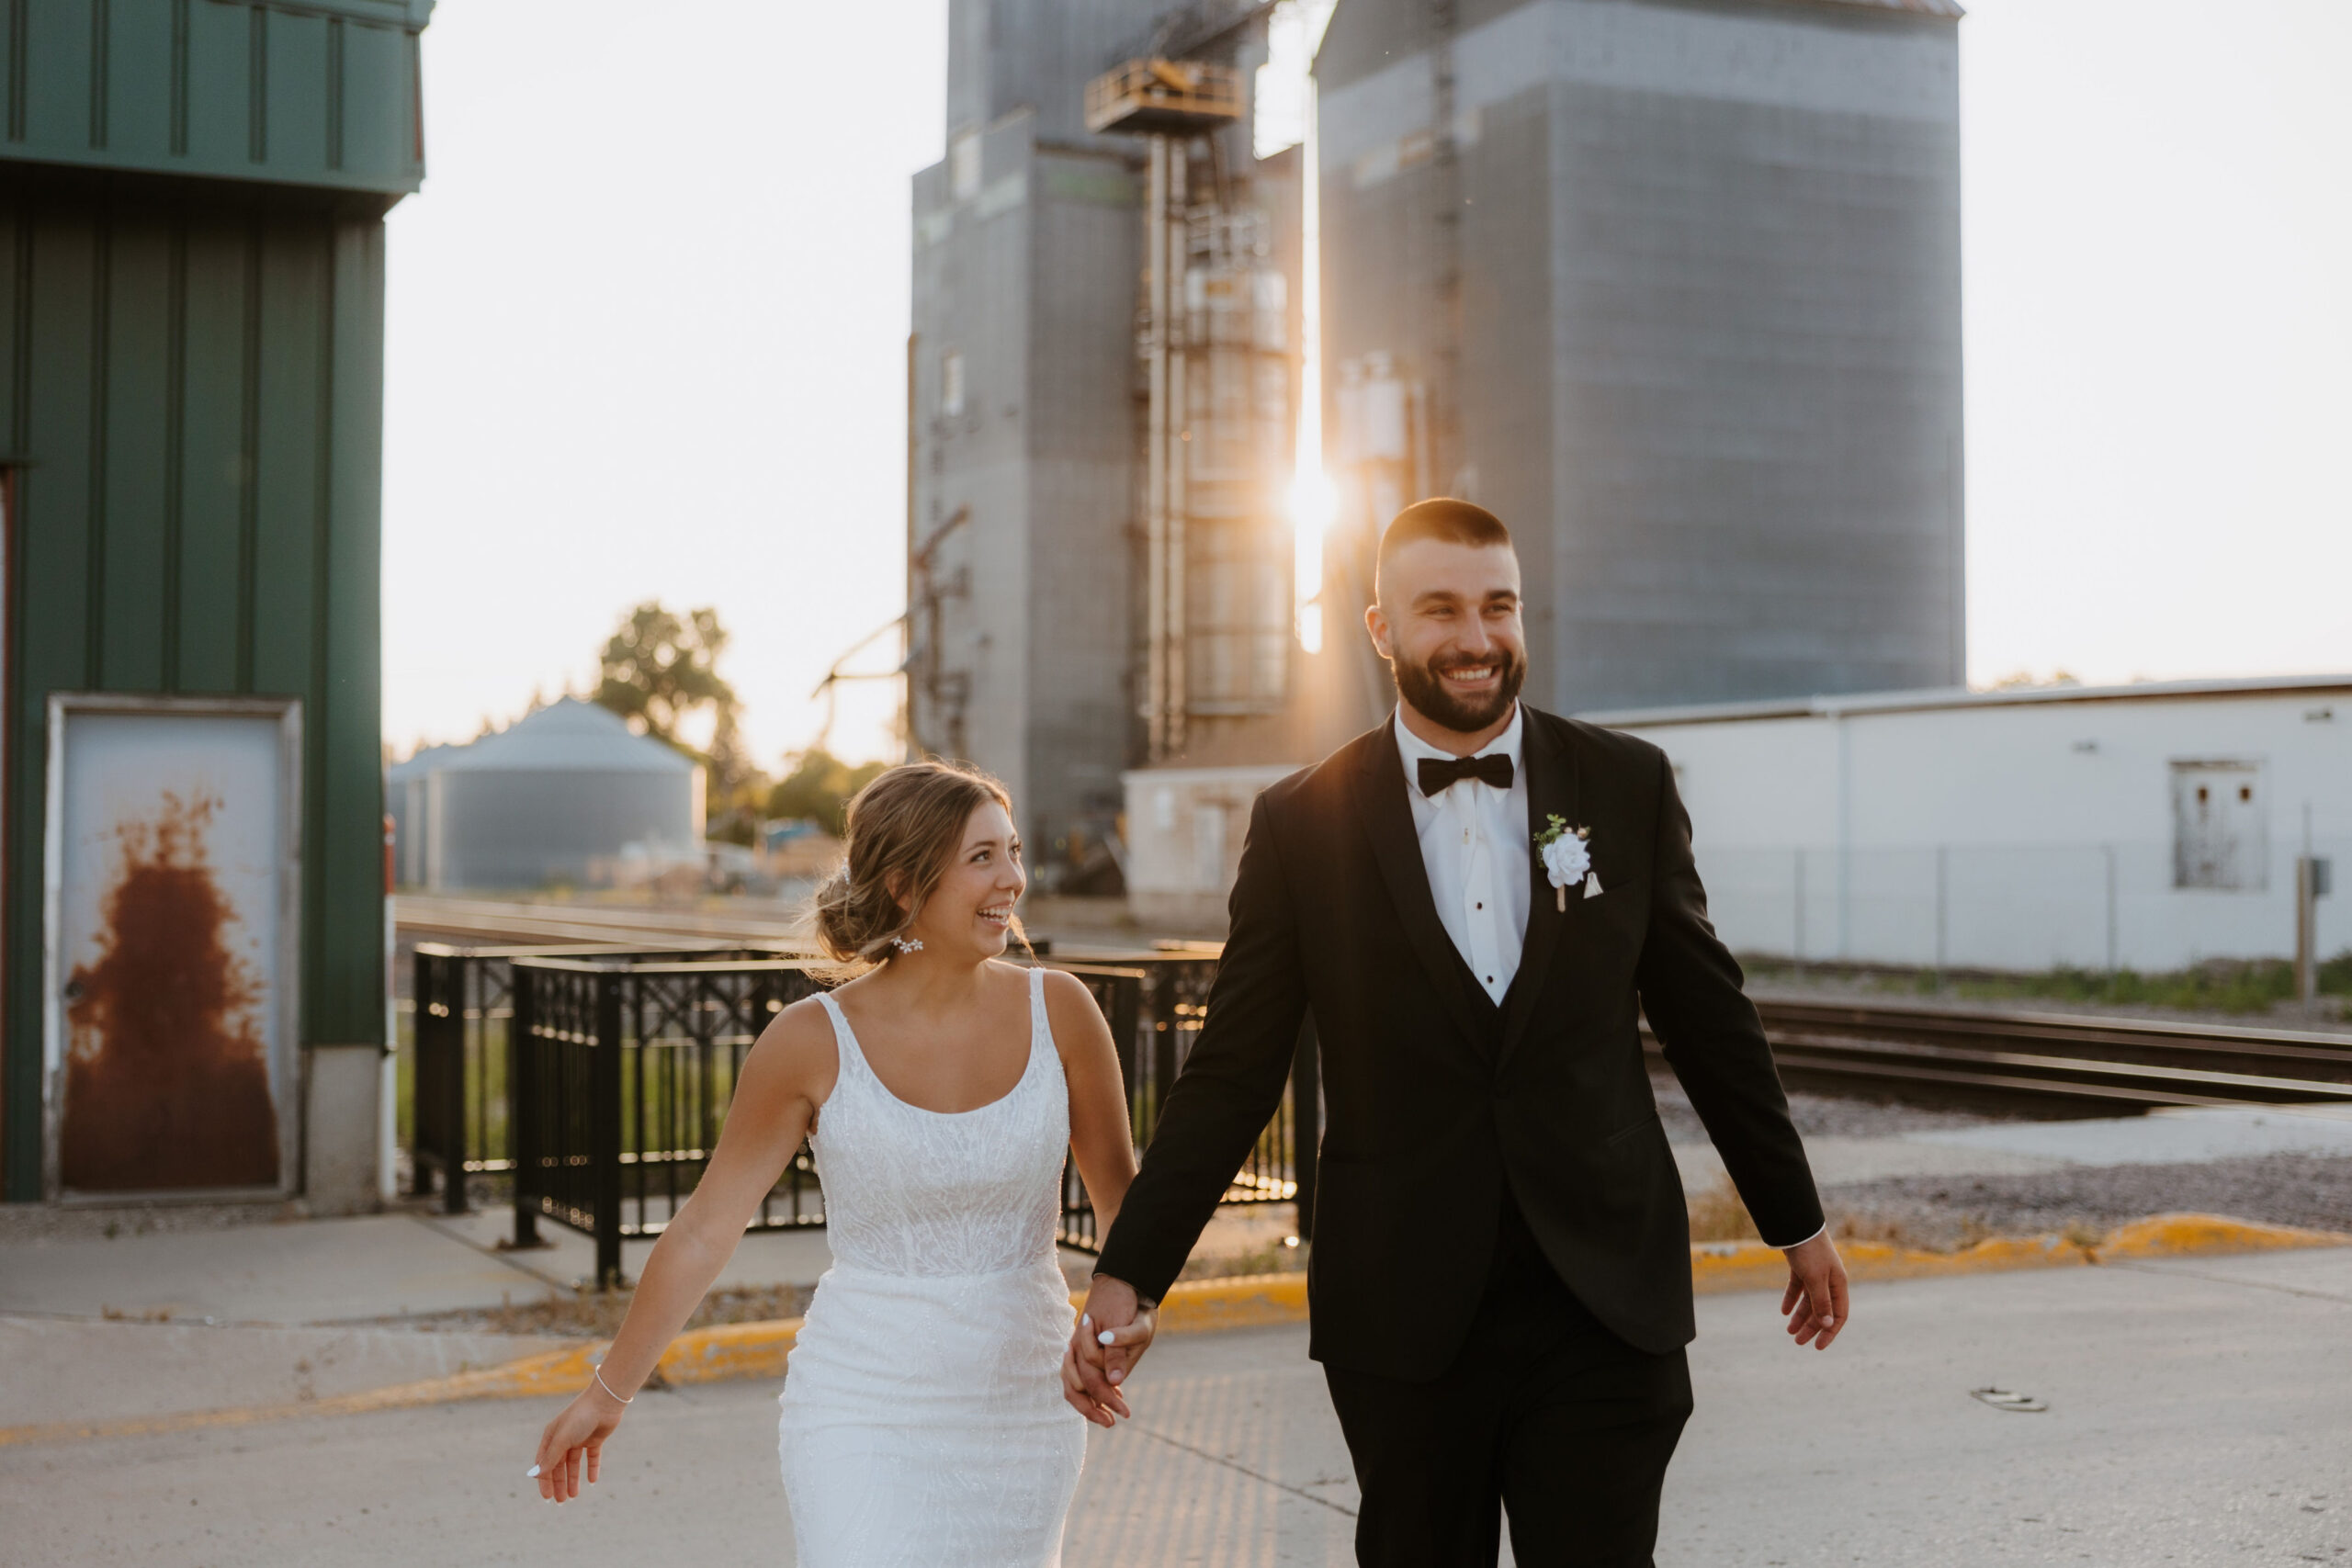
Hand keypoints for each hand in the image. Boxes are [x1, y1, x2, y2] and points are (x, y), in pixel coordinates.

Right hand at [532, 1384, 624, 1502]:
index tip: (547, 1497)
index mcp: (552, 1436)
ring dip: (573, 1479)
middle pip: (558, 1466)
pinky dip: (591, 1468)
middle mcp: (564, 1438)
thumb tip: (535, 1475)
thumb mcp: (563, 1439)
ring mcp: (580, 1438)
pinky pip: (591, 1457)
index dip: (544, 1480)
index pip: (544, 1463)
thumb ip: (550, 1458)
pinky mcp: (595, 1439)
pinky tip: (592, 1481)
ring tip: (574, 1496)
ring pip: (574, 1464)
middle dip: (559, 1483)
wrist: (606, 1401)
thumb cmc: (580, 1417)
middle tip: (562, 1501)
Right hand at [1062, 1274, 1157, 1426]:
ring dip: (1086, 1403)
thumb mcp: (1136, 1325)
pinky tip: (1104, 1398)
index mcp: (1086, 1343)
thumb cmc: (1128, 1301)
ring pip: (1070, 1384)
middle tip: (1112, 1422)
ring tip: (1105, 1417)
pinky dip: (1086, 1391)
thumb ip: (1122, 1349)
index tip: (1124, 1413)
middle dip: (1093, 1408)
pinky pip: (1076, 1375)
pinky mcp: (1080, 1348)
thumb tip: (1114, 1380)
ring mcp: (1076, 1348)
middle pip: (1076, 1387)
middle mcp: (1076, 1347)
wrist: (1121, 1279)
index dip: (1108, 1400)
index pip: (1092, 1382)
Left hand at [1779, 1231, 1848, 1349]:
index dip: (1830, 1332)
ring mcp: (1815, 1274)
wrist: (1795, 1224)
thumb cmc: (1810, 1251)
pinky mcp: (1801, 1267)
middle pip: (1822, 1310)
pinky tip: (1783, 1311)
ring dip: (1799, 1316)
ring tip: (1789, 1331)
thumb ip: (1821, 1302)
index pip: (1839, 1315)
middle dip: (1811, 1327)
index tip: (1818, 1346)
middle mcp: (1829, 1281)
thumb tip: (1828, 1324)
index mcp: (1839, 1285)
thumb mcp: (1816, 1279)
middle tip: (1797, 1341)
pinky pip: (1797, 1288)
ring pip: (1808, 1301)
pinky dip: (1791, 1299)